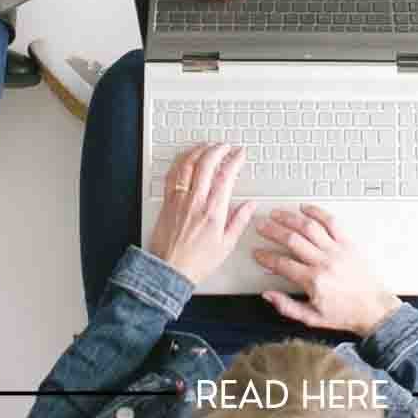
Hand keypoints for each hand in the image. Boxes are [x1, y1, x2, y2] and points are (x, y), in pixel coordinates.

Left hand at [148, 143, 256, 285]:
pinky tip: (186, 158)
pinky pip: (172, 174)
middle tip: (225, 146)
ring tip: (207, 146)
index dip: (235, 160)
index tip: (240, 154)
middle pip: (206, 164)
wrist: (169, 271)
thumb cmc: (196, 262)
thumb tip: (251, 205)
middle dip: (218, 149)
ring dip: (199, 150)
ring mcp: (179, 199)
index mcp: (213, 211)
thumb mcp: (226, 245)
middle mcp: (195, 201)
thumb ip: (240, 221)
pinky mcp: (167, 201)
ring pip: (188, 164)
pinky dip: (180, 161)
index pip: (226, 176)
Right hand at [254, 203, 400, 335]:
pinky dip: (317, 211)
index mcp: (314, 282)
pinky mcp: (348, 243)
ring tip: (277, 214)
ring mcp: (337, 250)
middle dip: (273, 231)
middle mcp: (324, 262)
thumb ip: (287, 307)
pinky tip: (305, 208)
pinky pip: (331, 222)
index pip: (282, 264)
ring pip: (309, 227)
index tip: (257, 253)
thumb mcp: (312, 319)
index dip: (266, 257)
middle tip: (261, 226)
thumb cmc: (344, 314)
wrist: (373, 308)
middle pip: (292, 240)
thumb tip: (268, 295)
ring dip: (290, 218)